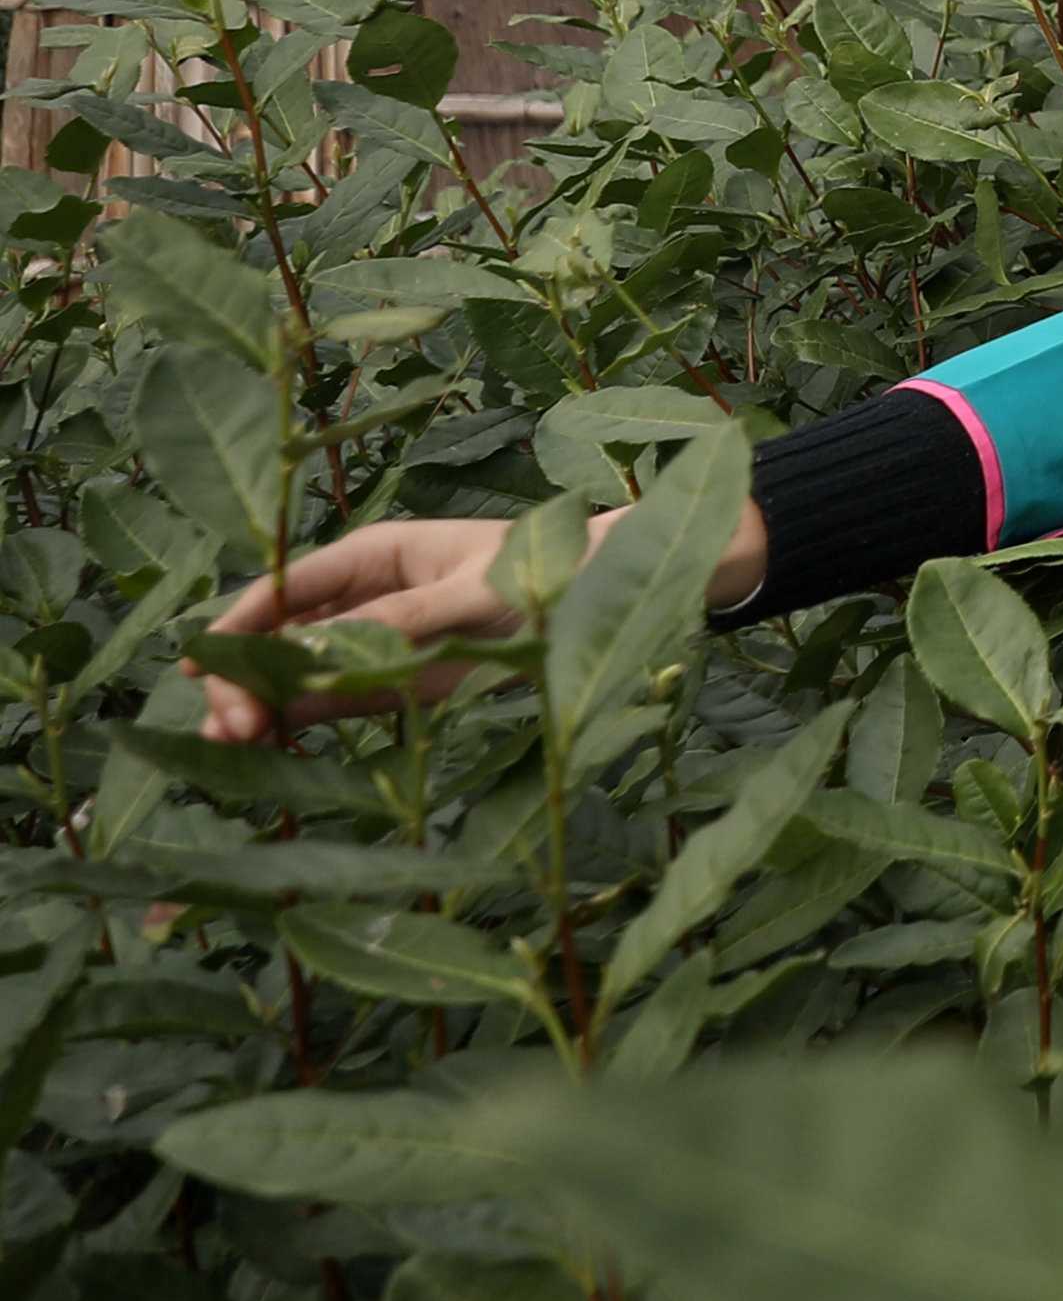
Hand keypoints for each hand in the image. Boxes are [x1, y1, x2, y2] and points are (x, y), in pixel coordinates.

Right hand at [199, 492, 773, 742]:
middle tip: (230, 723)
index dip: (242, 623)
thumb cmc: (558, 569)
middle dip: (249, 674)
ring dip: (265, 704)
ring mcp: (382, 641)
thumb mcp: (484, 591)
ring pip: (303, 673)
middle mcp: (370, 596)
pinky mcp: (404, 682)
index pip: (290, 586)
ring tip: (236, 741)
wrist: (620, 593)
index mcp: (380, 554)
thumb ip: (412, 619)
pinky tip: (272, 747)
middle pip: (284, 635)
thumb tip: (338, 648)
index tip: (203, 663)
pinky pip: (341, 701)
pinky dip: (305, 721)